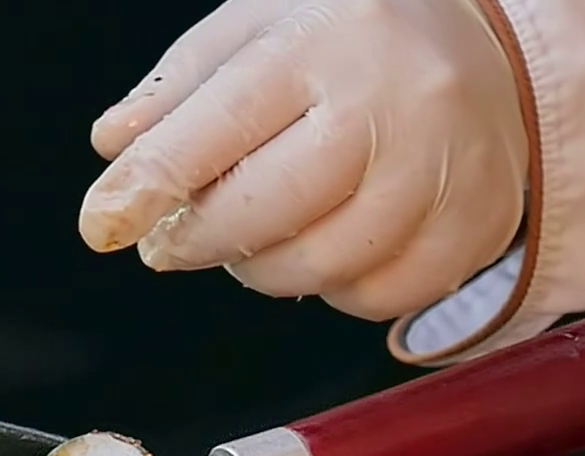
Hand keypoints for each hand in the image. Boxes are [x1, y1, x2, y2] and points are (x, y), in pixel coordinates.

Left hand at [77, 0, 527, 320]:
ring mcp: (448, 166)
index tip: (102, 225)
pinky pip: (376, 297)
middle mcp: (398, 101)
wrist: (482, 42)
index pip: (216, 131)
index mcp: (325, 41)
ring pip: (318, 267)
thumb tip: (114, 147)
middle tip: (171, 239)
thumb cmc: (347, 36)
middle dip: (197, 239)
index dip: (148, 187)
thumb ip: (175, 92)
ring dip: (260, 267)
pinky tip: (325, 240)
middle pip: (265, 213)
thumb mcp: (253, 29)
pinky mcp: (478, 223)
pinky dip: (332, 287)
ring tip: (255, 230)